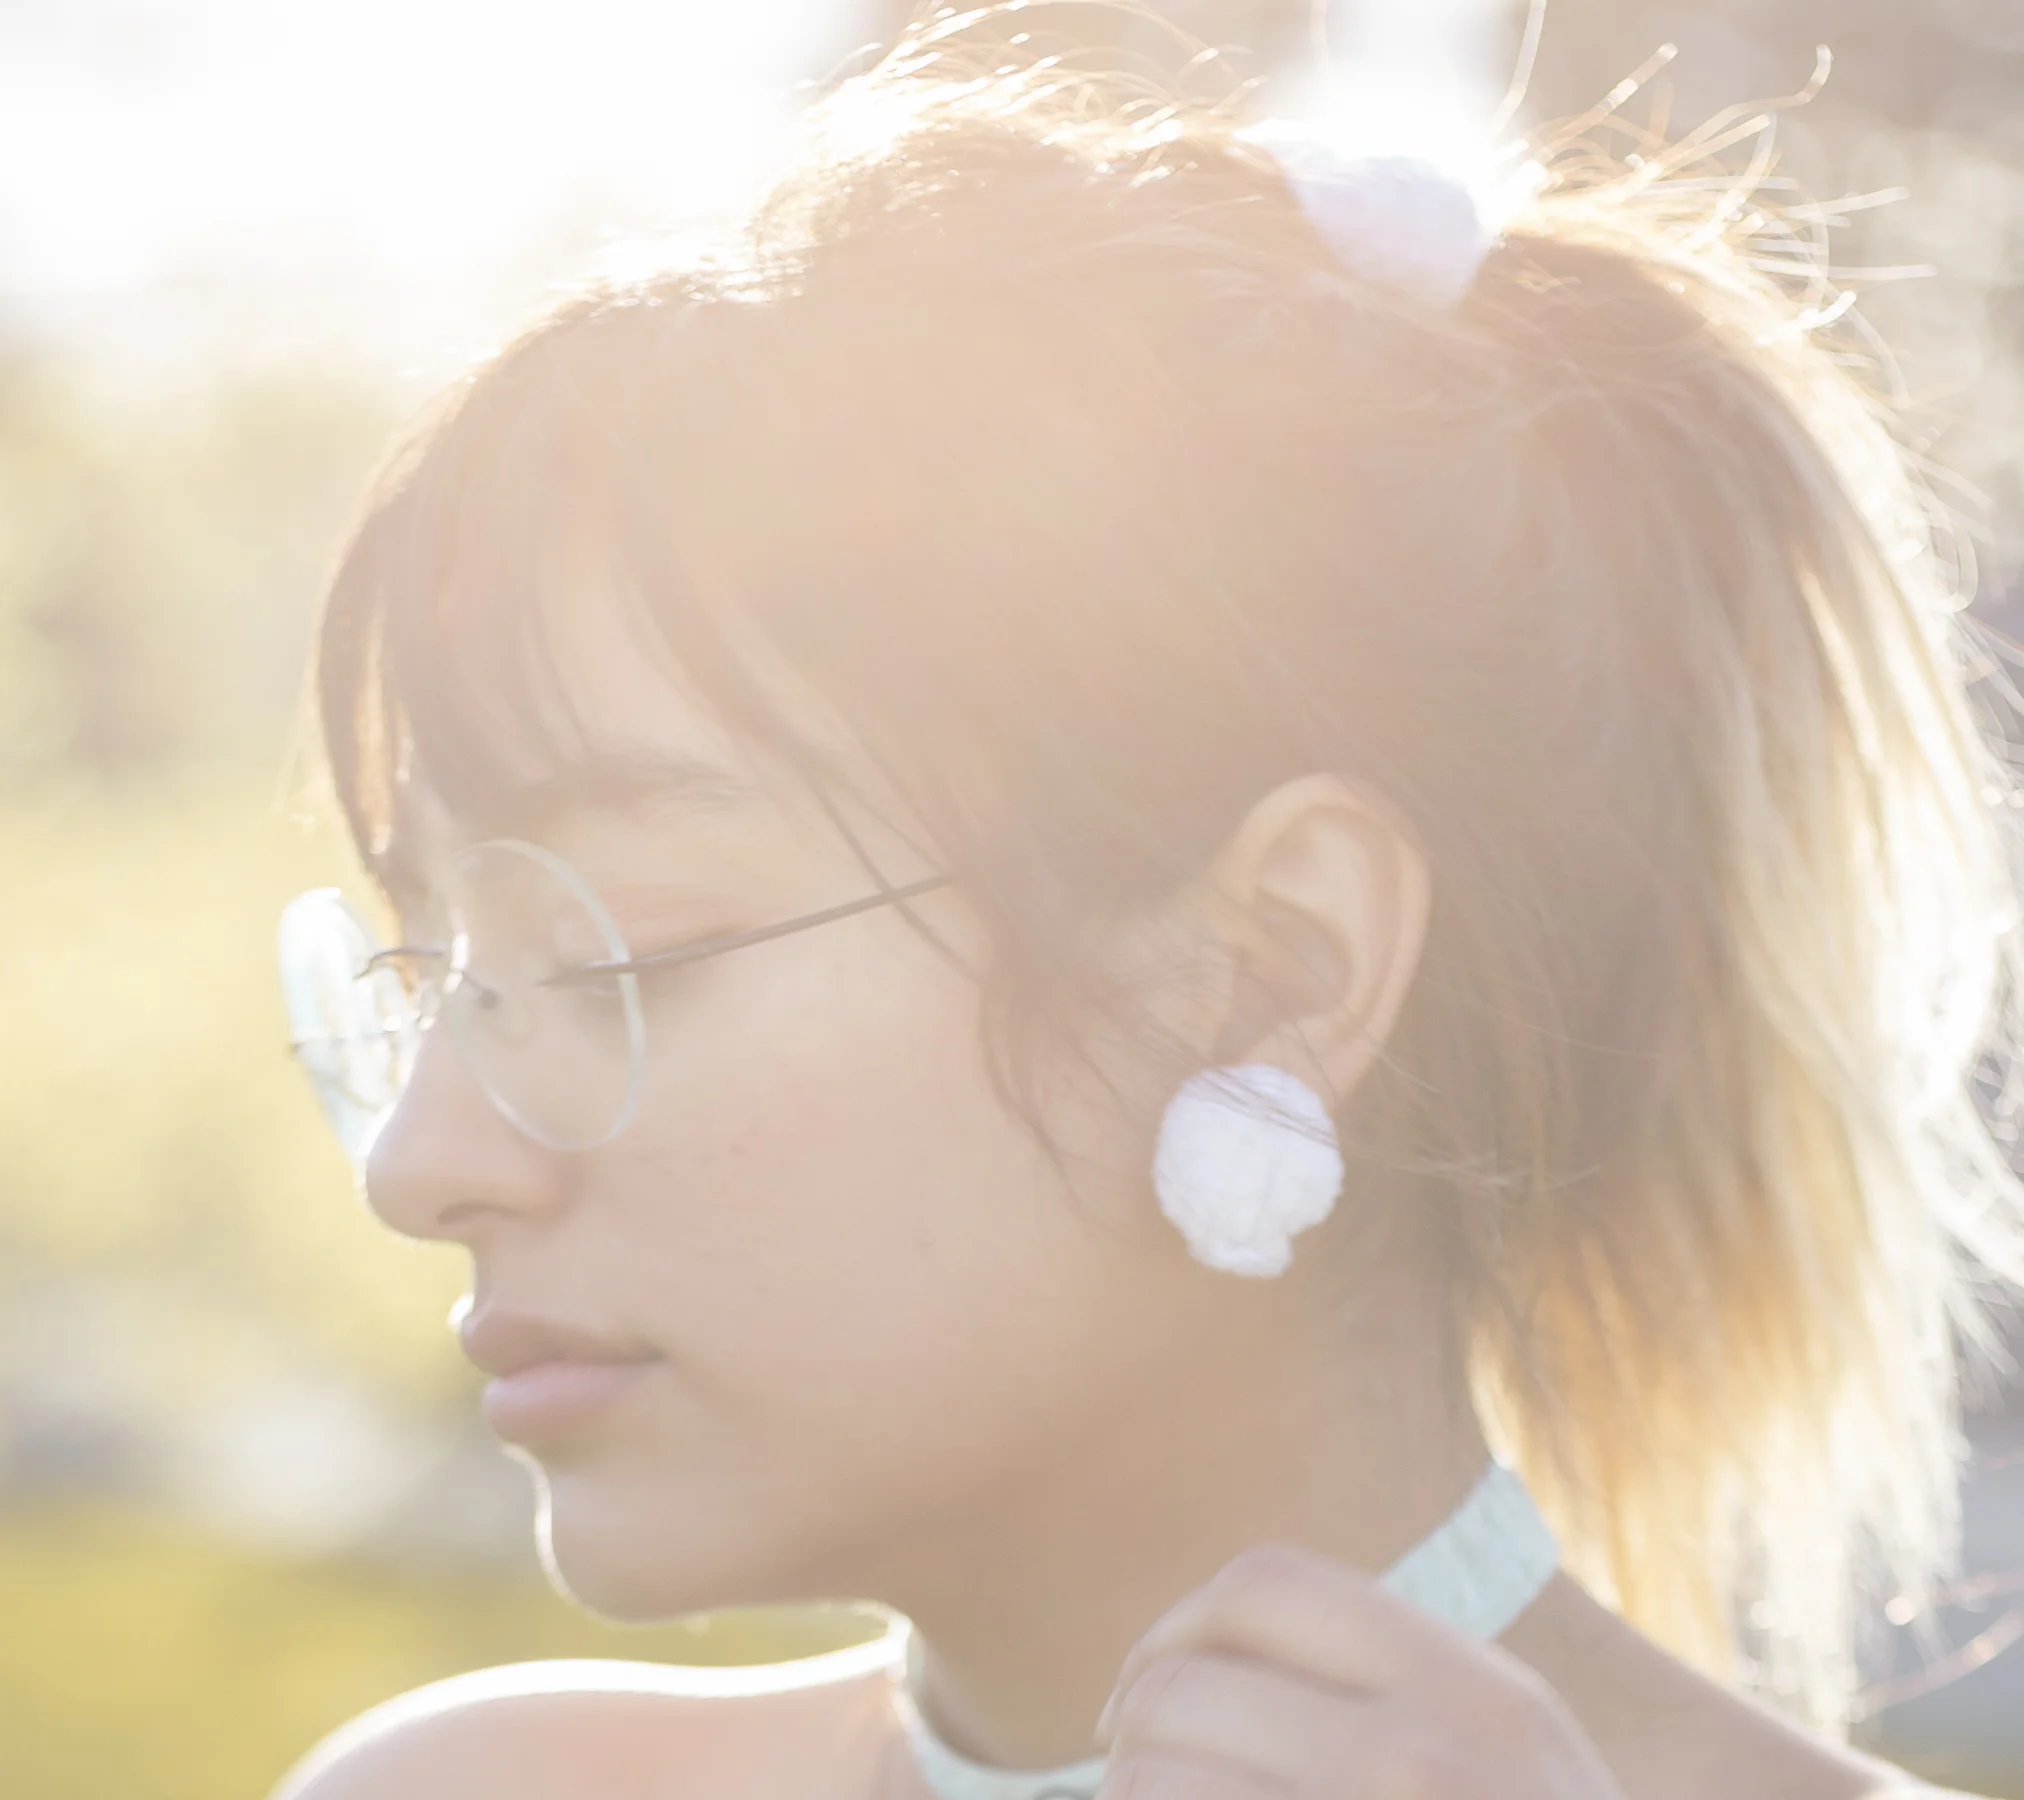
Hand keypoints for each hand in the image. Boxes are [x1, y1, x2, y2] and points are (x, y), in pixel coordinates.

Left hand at [1093, 1542, 1625, 1798]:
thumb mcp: (1510, 1764)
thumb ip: (1402, 1695)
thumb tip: (1208, 1653)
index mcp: (1473, 1688)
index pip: (1262, 1585)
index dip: (1178, 1627)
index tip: (1153, 1685)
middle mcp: (1425, 1753)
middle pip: (1186, 1683)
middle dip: (1131, 1728)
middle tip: (1128, 1772)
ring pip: (1153, 1777)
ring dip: (1125, 1799)